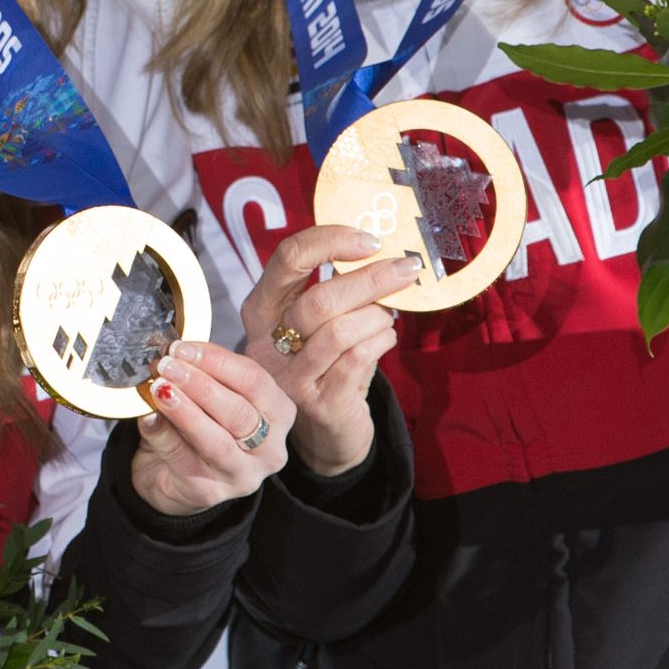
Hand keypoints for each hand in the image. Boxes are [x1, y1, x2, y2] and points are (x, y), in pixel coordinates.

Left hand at [128, 338, 294, 515]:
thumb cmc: (195, 427)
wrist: (171, 476)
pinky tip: (148, 418)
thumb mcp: (205, 397)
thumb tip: (174, 354)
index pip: (256, 382)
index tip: (183, 348)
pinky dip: (162, 435)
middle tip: (168, 365)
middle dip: (201, 384)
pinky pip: (184, 460)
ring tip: (160, 389)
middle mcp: (269, 449)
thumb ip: (199, 377)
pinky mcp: (210, 493)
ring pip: (216, 441)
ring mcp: (242, 475)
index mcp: (277, 414)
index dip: (218, 361)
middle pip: (241, 412)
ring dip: (185, 411)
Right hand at [241, 225, 413, 476]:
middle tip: (406, 269)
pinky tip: (386, 338)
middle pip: (318, 300)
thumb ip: (336, 290)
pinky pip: (356, 361)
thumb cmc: (325, 362)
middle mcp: (266, 341)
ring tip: (390, 315)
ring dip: (377, 316)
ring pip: (338, 332)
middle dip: (371, 280)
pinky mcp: (319, 402)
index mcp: (261, 308)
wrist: (323, 427)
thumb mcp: (314, 324)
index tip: (371, 241)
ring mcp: (290, 376)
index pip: (287, 258)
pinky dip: (380, 341)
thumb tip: (385, 254)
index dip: (331, 240)